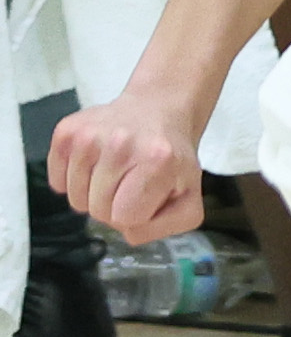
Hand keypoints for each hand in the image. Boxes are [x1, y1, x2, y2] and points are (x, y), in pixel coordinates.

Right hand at [49, 92, 203, 243]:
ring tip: (116, 168)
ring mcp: (90, 134)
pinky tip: (96, 161)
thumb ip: (165, 227)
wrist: (158, 109)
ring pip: (75, 199)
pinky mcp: (67, 130)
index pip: (125, 218)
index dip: (135, 214)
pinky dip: (72, 179)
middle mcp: (121, 142)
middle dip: (114, 205)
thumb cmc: (170, 158)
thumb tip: (128, 226)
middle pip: (98, 210)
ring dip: (93, 192)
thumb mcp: (187, 198)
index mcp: (156, 159)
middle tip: (131, 179)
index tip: (147, 192)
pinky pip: (56, 180)